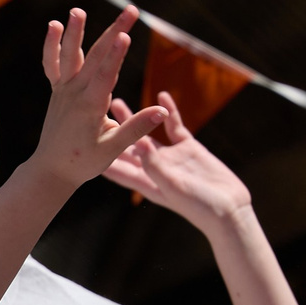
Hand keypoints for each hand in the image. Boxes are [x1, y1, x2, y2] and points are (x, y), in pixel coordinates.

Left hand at [20, 7, 164, 190]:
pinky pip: (52, 64)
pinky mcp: (57, 90)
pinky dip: (52, 46)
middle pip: (95, 56)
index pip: (105, 76)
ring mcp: (63, 90)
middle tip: (131, 10)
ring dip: (75, 32)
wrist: (51, 169)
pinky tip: (54, 26)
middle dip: (114, 31)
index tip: (125, 35)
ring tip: (77, 11)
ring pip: (70, 56)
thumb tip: (161, 112)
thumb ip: (136, 129)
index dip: (116, 55)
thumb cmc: (83, 161)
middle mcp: (74, 93)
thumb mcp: (112, 149)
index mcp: (89, 106)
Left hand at [102, 90, 252, 224]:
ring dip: (132, 117)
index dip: (97, 156)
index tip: (77, 143)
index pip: (115, 169)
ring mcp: (171, 158)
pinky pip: (174, 126)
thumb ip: (156, 167)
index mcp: (145, 182)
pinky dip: (168, 111)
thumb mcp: (174, 186)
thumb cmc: (200, 206)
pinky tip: (161, 94)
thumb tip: (139, 145)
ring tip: (115, 101)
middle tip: (89, 116)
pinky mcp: (189, 149)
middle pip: (124, 147)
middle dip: (107, 132)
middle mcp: (154, 168)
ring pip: (146, 132)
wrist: (229, 210)